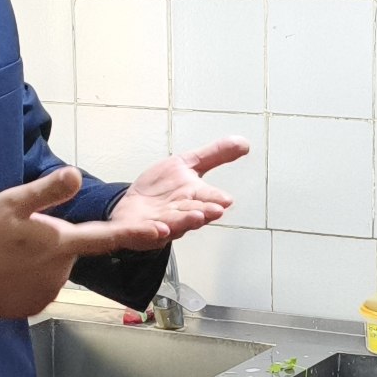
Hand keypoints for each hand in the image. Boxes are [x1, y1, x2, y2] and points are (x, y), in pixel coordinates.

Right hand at [0, 167, 170, 318]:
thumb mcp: (12, 203)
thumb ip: (48, 191)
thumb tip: (76, 174)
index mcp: (61, 243)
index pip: (107, 237)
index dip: (136, 234)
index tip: (164, 233)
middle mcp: (62, 271)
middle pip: (70, 250)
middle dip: (55, 241)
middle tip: (19, 235)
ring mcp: (47, 292)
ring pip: (53, 269)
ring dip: (40, 260)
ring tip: (8, 253)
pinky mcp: (33, 306)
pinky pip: (39, 286)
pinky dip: (27, 278)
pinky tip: (6, 271)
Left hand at [108, 137, 249, 241]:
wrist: (132, 207)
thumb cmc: (163, 190)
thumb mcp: (187, 164)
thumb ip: (215, 155)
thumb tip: (245, 143)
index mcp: (193, 198)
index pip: (207, 199)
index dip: (215, 199)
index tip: (226, 200)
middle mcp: (179, 214)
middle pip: (192, 214)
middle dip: (202, 212)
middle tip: (214, 211)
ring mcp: (159, 223)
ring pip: (172, 224)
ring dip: (183, 222)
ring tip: (195, 217)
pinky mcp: (138, 230)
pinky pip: (144, 233)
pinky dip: (150, 232)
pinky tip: (158, 229)